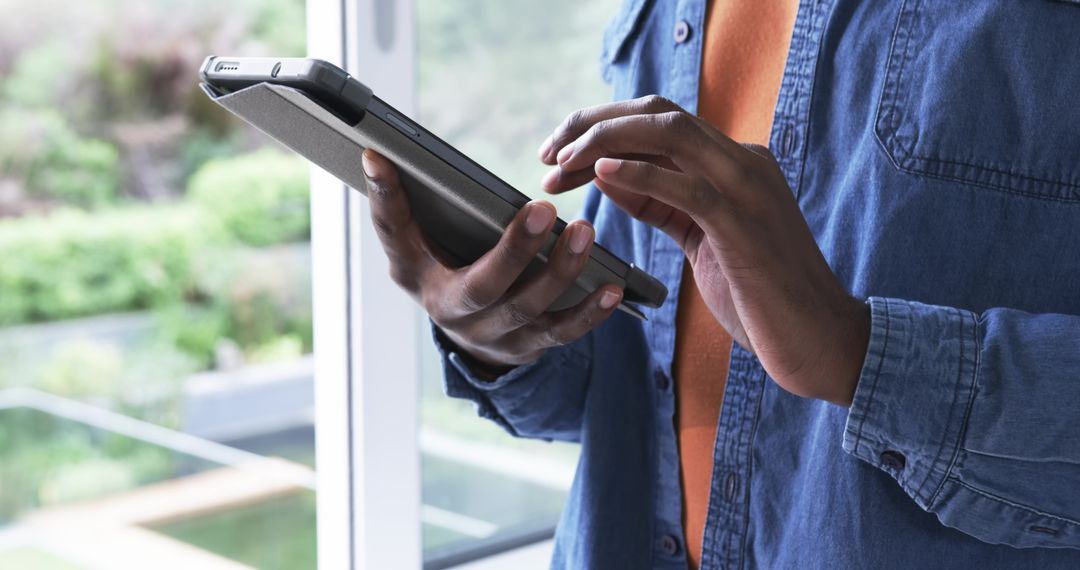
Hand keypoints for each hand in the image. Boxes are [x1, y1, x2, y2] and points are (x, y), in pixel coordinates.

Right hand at [361, 149, 623, 375]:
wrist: (469, 336)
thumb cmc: (443, 273)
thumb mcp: (415, 249)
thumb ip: (398, 209)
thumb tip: (376, 156)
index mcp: (419, 279)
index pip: (397, 238)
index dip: (387, 203)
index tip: (381, 158)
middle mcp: (455, 314)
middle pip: (485, 286)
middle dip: (514, 250)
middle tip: (542, 209)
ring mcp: (495, 336)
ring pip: (530, 309)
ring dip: (561, 272)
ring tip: (583, 232)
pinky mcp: (531, 346)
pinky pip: (563, 333)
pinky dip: (590, 312)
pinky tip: (613, 288)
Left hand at [539, 96, 869, 405]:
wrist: (818, 338)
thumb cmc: (760, 294)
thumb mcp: (701, 237)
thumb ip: (662, 203)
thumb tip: (610, 174)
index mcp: (734, 163)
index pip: (659, 122)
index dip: (601, 128)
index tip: (557, 154)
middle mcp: (743, 162)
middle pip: (657, 114)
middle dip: (593, 123)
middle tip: (547, 152)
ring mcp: (746, 187)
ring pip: (669, 134)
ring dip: (604, 142)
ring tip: (561, 164)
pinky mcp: (742, 222)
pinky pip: (684, 185)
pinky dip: (639, 175)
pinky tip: (600, 175)